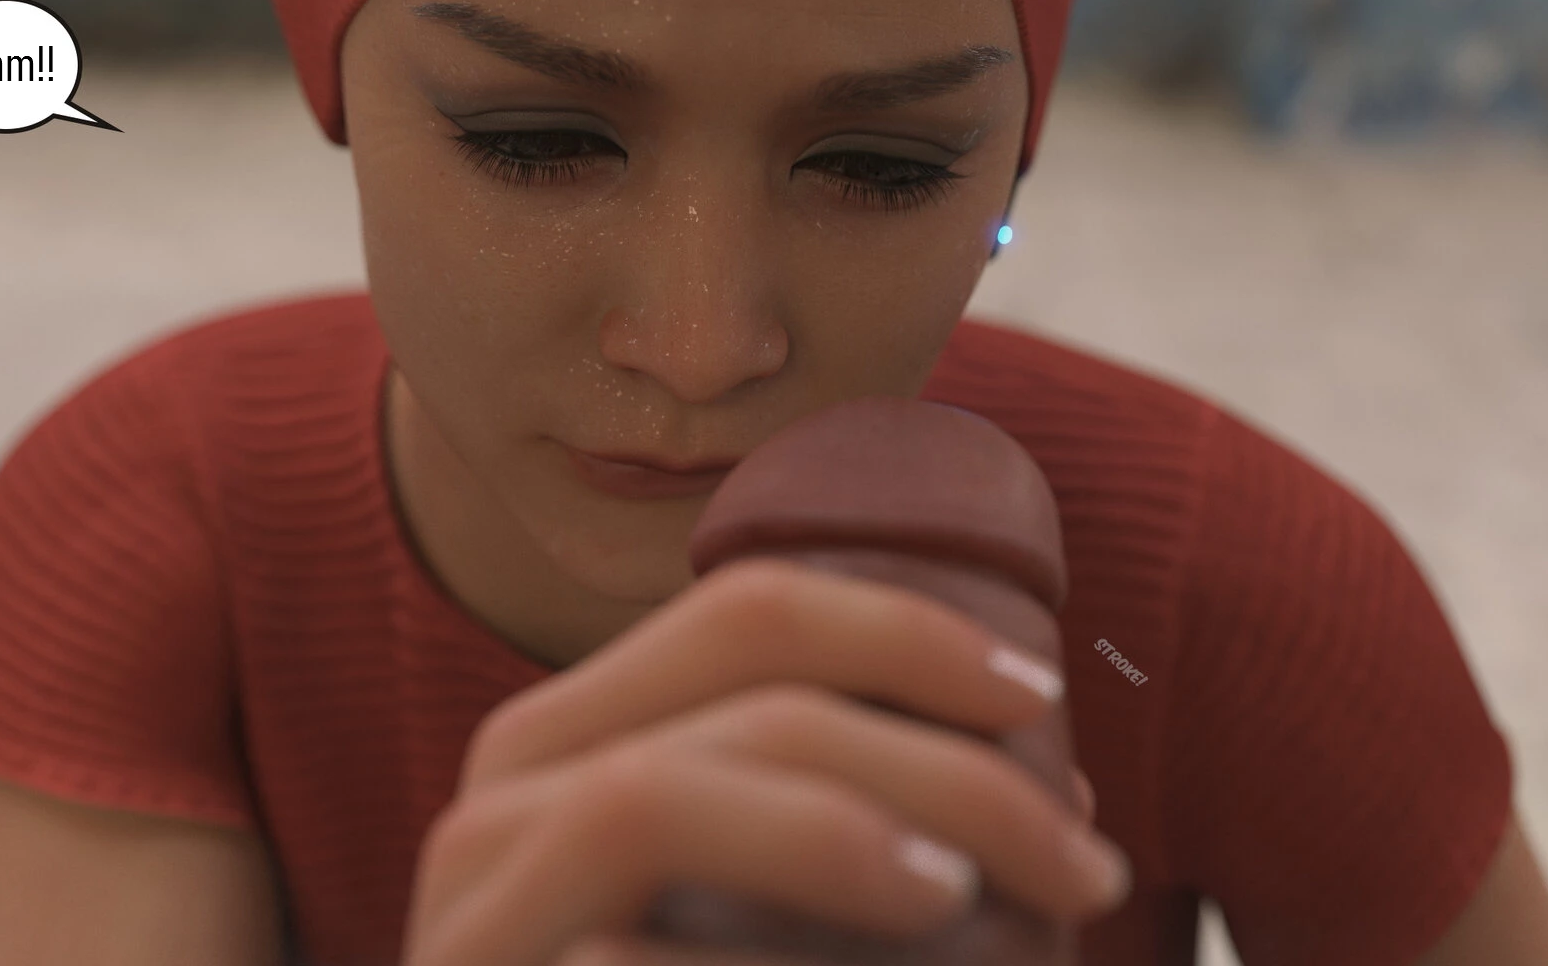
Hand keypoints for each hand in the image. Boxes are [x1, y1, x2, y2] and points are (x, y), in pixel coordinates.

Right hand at [404, 556, 1135, 965]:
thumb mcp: (793, 931)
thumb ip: (868, 841)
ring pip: (650, 794)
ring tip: (965, 902)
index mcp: (576, 749)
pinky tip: (879, 951)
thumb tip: (1060, 798)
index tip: (1047, 705)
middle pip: (736, 686)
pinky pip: (610, 951)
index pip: (748, 616)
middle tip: (1082, 863)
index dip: (910, 633)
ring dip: (839, 827)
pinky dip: (758, 930)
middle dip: (937, 754)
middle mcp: (499, 805)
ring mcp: (465, 914)